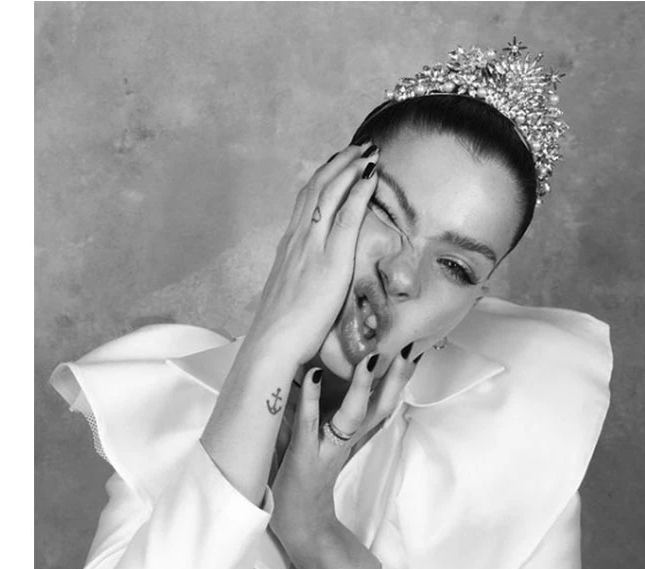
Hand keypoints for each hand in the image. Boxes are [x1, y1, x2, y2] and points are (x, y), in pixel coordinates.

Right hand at [247, 142, 379, 364]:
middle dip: (338, 164)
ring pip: (329, 193)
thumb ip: (301, 280)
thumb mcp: (290, 295)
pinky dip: (358, 191)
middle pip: (316, 188)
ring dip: (349, 168)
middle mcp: (297, 239)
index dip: (323, 179)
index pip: (305, 201)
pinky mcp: (330, 259)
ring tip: (368, 152)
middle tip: (357, 148)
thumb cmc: (283, 329)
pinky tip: (371, 176)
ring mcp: (312, 246)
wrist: (273, 343)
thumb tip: (309, 281)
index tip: (338, 165)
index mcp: (288, 247)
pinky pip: (347, 216)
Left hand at [270, 347, 421, 545]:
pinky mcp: (304, 456)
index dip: (398, 378)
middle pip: (380, 406)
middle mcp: (347, 440)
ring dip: (362, 387)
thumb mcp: (320, 442)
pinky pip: (309, 424)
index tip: (412, 349)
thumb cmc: (304, 479)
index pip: (382, 403)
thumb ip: (325, 413)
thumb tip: (322, 374)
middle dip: (396, 378)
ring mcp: (327, 448)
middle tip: (410, 347)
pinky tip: (313, 375)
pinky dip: (311, 399)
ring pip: (352, 415)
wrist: (298, 527)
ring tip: (370, 357)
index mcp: (352, 435)